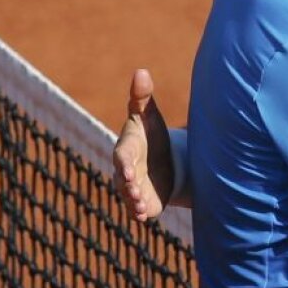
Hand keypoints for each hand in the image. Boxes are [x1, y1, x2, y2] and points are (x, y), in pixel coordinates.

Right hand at [111, 69, 173, 220]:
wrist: (164, 159)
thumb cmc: (152, 135)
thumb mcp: (149, 116)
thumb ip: (143, 97)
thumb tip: (141, 71)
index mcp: (127, 150)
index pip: (123, 156)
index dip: (126, 164)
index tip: (130, 170)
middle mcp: (126, 172)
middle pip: (124, 180)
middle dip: (128, 185)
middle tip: (134, 190)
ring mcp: (133, 189)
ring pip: (130, 198)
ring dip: (134, 202)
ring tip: (141, 207)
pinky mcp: (144, 202)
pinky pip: (139, 210)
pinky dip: (140, 213)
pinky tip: (145, 216)